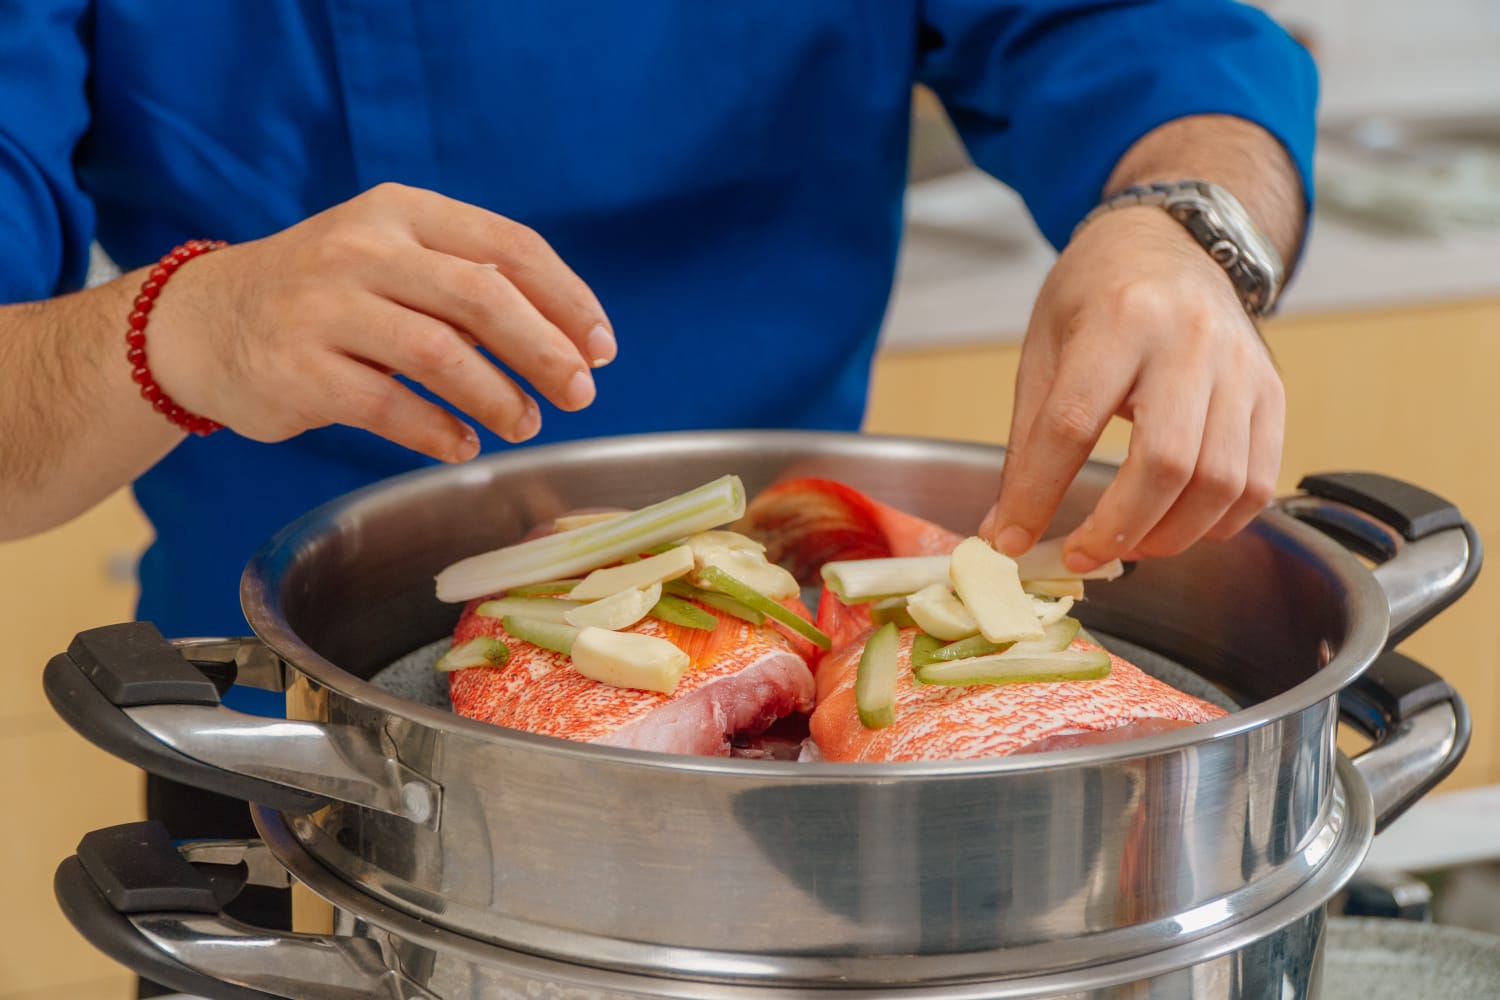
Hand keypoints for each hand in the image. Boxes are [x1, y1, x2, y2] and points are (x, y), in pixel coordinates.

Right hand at [146, 183, 614, 461]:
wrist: (200, 322)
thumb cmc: (325, 296)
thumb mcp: (390, 258)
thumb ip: (466, 282)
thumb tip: (569, 343)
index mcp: (401, 213)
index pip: (508, 247)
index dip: (567, 300)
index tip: (601, 346)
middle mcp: (361, 250)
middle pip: (481, 296)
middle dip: (544, 350)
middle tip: (580, 392)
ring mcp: (324, 309)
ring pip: (438, 353)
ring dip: (497, 396)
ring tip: (525, 423)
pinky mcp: (298, 370)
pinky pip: (389, 407)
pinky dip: (439, 431)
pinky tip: (464, 444)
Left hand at [980, 207, 1283, 570]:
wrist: (1172, 238)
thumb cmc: (1097, 293)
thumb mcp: (1044, 348)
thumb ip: (1028, 441)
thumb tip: (1004, 528)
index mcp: (1118, 320)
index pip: (1073, 425)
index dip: (1038, 494)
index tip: (1010, 539)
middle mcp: (1189, 341)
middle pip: (1165, 462)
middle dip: (1117, 528)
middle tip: (1078, 556)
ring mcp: (1240, 367)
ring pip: (1220, 481)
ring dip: (1169, 535)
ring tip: (1125, 546)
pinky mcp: (1270, 391)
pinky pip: (1258, 481)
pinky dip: (1219, 523)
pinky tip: (1177, 527)